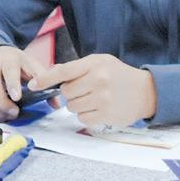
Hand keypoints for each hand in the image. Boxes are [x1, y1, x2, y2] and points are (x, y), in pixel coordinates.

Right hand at [0, 45, 39, 120]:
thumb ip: (44, 82)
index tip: (17, 98)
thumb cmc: (16, 64)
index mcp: (9, 59)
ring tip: (8, 115)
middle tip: (14, 112)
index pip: (9, 71)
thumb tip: (56, 103)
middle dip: (3, 104)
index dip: (12, 85)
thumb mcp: (32, 66)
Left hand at [31, 54, 156, 126]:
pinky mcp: (106, 115)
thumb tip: (51, 72)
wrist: (146, 91)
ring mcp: (103, 99)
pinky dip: (86, 115)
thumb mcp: (101, 62)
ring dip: (78, 105)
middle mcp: (98, 80)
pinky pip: (82, 118)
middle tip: (84, 90)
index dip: (45, 79)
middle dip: (70, 93)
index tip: (32, 85)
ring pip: (72, 107)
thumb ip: (77, 67)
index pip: (63, 71)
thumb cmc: (119, 75)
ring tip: (93, 99)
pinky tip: (98, 108)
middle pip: (66, 92)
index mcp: (95, 64)